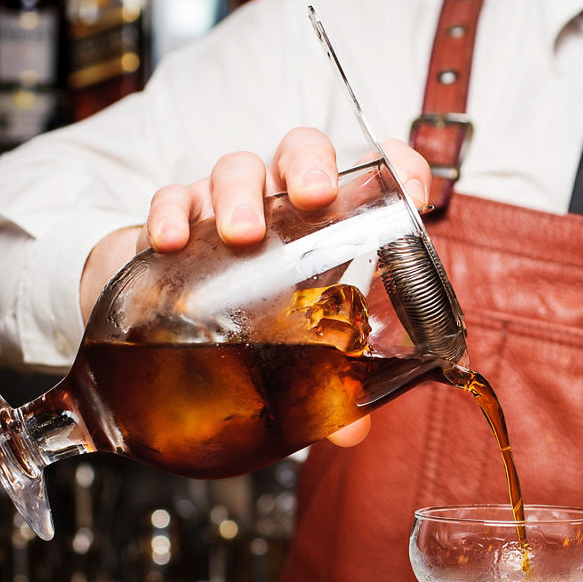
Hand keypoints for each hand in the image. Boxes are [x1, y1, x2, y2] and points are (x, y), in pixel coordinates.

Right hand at [77, 128, 432, 447]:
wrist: (168, 315)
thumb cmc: (251, 316)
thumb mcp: (294, 347)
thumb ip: (326, 382)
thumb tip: (352, 430)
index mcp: (326, 222)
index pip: (371, 173)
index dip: (397, 165)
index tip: (414, 187)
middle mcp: (280, 202)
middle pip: (300, 152)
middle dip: (309, 166)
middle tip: (313, 197)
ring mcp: (226, 203)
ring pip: (237, 168)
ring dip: (241, 194)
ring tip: (243, 235)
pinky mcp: (176, 217)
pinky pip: (173, 196)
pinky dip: (172, 211)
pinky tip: (172, 241)